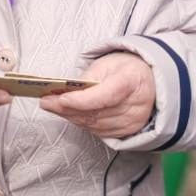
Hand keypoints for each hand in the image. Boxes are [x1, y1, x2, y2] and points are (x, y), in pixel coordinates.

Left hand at [40, 52, 155, 137]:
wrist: (149, 81)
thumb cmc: (126, 69)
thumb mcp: (107, 64)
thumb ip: (87, 79)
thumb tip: (64, 92)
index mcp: (132, 82)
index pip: (104, 96)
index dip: (80, 100)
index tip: (59, 98)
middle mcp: (136, 105)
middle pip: (96, 113)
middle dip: (66, 109)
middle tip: (45, 102)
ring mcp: (133, 121)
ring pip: (95, 125)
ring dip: (70, 117)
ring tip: (52, 107)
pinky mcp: (128, 131)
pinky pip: (99, 131)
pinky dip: (81, 123)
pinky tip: (69, 115)